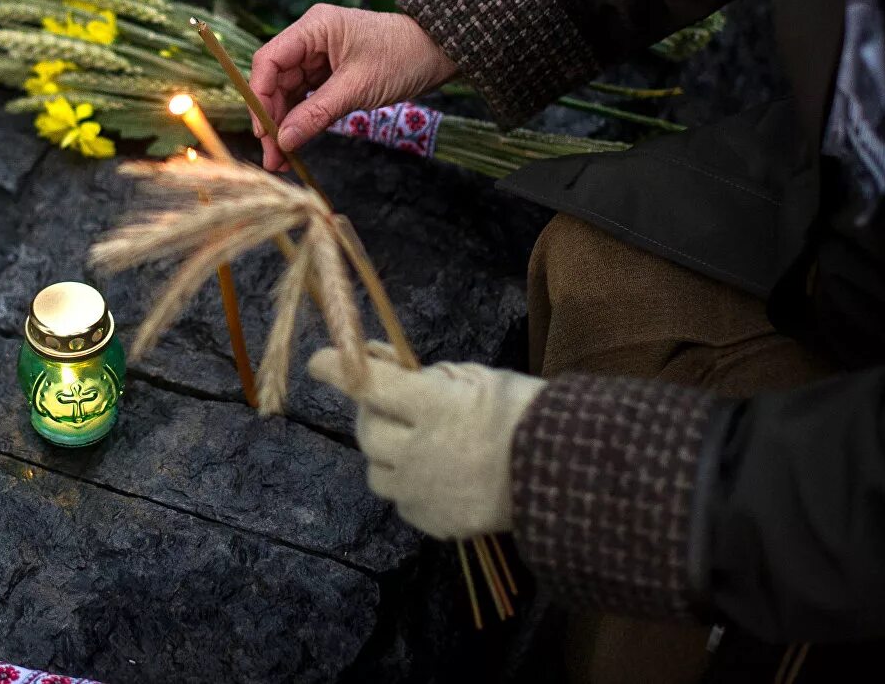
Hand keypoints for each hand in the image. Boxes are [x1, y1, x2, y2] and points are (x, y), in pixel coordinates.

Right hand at [248, 6, 457, 170]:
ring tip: (282, 159)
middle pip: (276, 80)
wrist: (438, 52)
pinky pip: (306, 98)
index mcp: (313, 28)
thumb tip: (283, 140)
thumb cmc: (402, 57)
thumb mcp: (358, 87)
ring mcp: (320, 57)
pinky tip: (297, 142)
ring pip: (289, 93)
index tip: (263, 130)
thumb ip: (317, 113)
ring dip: (284, 124)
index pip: (270, 60)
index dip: (260, 95)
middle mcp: (311, 39)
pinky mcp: (330, 73)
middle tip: (272, 156)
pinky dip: (301, 120)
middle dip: (272, 118)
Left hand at [308, 342, 544, 538]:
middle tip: (393, 404)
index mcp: (431, 407)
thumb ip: (429, 378)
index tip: (319, 362)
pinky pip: (402, 502)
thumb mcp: (477, 378)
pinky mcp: (433, 523)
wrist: (565, 477)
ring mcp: (422, 493)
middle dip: (374, 414)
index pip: (367, 384)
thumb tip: (389, 369)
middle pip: (368, 431)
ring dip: (386, 454)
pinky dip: (408, 486)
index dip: (337, 370)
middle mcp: (418, 452)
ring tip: (416, 444)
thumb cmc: (524, 414)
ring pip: (376, 472)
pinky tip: (435, 475)